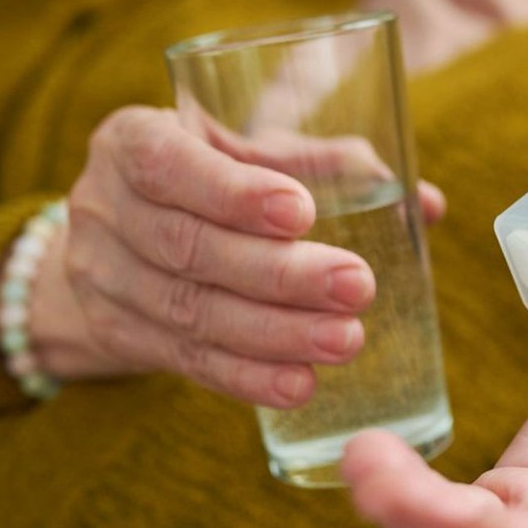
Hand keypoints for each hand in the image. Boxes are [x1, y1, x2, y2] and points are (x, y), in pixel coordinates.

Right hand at [26, 105, 445, 407]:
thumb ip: (330, 167)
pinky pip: (186, 361)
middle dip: (278, 274)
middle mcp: (104, 206)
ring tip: (345, 341)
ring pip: (189, 312)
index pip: (168, 164)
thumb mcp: (250, 153)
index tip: (302, 213)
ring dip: (273, 334)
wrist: (116, 240)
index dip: (232, 192)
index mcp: (131, 140)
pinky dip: (246, 377)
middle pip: (188, 247)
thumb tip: (426, 203)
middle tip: (357, 287)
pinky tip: (300, 386)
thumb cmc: (210, 178)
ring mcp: (101, 276)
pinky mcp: (116, 335)